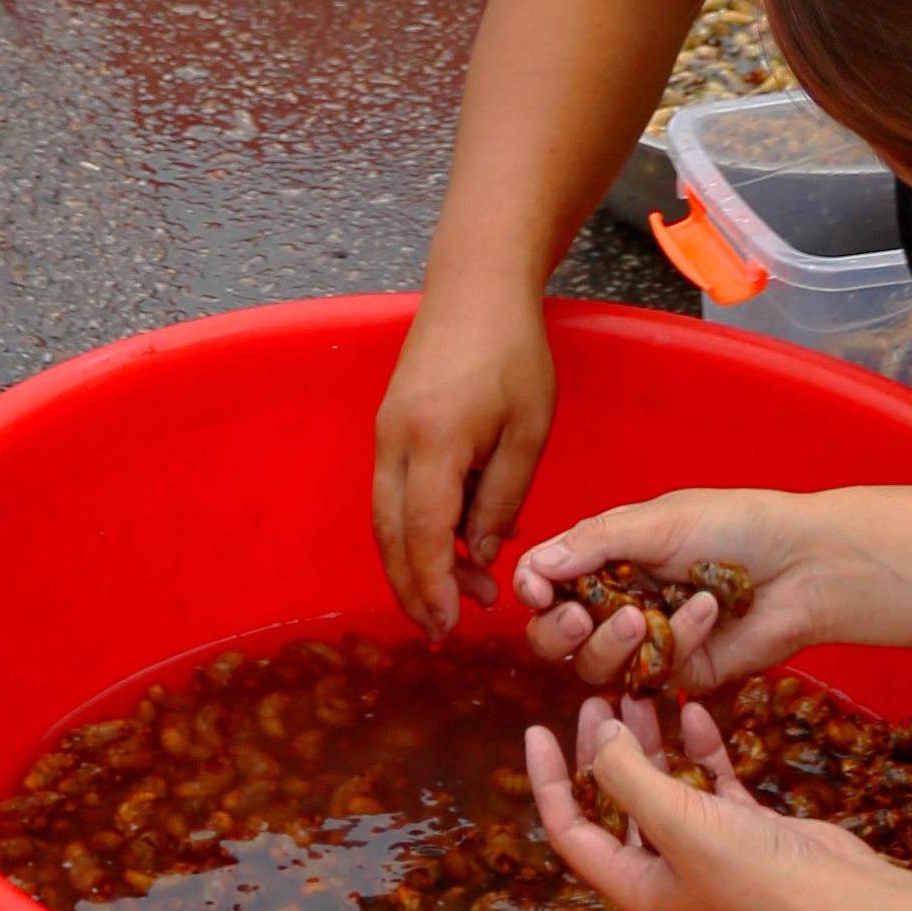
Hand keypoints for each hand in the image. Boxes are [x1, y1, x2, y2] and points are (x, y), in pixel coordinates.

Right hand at [370, 284, 555, 629]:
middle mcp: (394, 442)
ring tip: (453, 591)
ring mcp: (385, 431)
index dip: (432, 587)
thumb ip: (502, 498)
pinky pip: (391, 489)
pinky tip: (449, 540)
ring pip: (384, 515)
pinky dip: (411, 526)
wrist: (476, 285)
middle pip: (388, 535)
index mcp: (432, 444)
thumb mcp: (527, 431)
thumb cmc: (513, 351)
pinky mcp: (389, 423)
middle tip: (442, 625)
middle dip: (412, 587)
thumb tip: (481, 554)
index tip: (449, 623)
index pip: (421, 536)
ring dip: (411, 560)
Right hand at [510, 489, 838, 697]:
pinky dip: (676, 641)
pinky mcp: (680, 673)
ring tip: (645, 615)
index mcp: (605, 555)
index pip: (545, 578)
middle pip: (556, 636)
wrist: (803, 565)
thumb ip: (594, 544)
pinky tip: (706, 610)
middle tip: (583, 618)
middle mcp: (617, 600)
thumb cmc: (735, 525)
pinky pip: (653, 674)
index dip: (532, 589)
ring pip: (595, 666)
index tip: (535, 592)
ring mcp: (647, 642)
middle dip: (560, 632)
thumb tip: (535, 566)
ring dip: (614, 642)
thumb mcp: (658, 522)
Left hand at [527, 693, 903, 910]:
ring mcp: (706, 851)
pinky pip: (709, 782)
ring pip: (662, 787)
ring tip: (640, 693)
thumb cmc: (750, 871)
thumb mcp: (674, 819)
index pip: (571, 829)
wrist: (838, 898)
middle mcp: (665, 872)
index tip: (536, 730)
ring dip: (650, 743)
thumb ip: (626, 774)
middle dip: (602, 751)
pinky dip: (699, 749)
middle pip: (615, 803)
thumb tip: (599, 736)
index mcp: (635, 886)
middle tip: (597, 698)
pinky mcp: (744, 830)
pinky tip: (694, 712)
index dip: (549, 780)